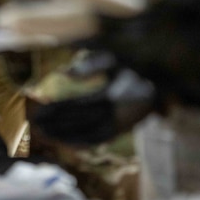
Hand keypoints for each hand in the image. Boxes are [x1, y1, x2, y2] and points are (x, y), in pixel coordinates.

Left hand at [27, 68, 156, 145]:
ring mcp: (123, 124)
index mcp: (114, 95)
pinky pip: (101, 139)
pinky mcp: (126, 127)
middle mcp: (118, 113)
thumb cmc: (136, 62)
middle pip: (81, 122)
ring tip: (45, 133)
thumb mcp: (115, 57)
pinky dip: (83, 142)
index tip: (38, 113)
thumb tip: (64, 73)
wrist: (165, 77)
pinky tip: (66, 141)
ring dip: (66, 135)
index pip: (79, 106)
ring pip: (90, 134)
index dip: (57, 111)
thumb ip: (91, 65)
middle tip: (34, 124)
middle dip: (57, 124)